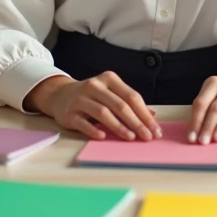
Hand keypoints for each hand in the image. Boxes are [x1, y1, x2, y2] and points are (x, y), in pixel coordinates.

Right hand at [27, 72, 160, 140]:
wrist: (60, 95)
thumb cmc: (92, 96)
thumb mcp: (111, 94)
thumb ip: (130, 103)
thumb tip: (153, 115)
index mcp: (109, 79)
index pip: (132, 96)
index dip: (145, 114)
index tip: (156, 130)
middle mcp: (95, 86)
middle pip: (120, 105)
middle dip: (136, 122)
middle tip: (147, 137)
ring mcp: (81, 99)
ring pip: (103, 113)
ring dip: (119, 126)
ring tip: (131, 138)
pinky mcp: (69, 113)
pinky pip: (84, 123)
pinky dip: (94, 130)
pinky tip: (104, 137)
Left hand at [188, 76, 216, 144]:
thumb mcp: (213, 99)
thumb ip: (204, 113)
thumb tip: (195, 134)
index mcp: (214, 83)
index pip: (201, 103)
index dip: (195, 121)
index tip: (191, 138)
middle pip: (215, 108)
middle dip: (208, 126)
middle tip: (203, 141)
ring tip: (216, 140)